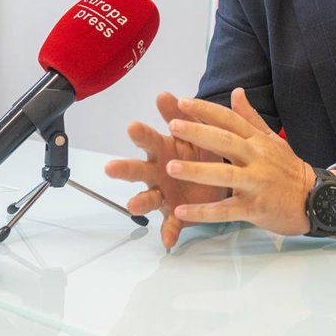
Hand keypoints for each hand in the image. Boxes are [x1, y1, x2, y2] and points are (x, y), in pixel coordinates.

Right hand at [105, 92, 228, 248]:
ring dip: (139, 201)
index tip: (132, 127)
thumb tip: (163, 94)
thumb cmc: (201, 151)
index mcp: (165, 149)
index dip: (141, 135)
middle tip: (112, 167)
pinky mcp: (176, 214)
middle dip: (125, 168)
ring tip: (133, 205)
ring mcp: (165, 193)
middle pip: (138, 169)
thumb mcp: (195, 130)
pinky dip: (169, 232)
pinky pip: (171, 225)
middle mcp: (159, 171)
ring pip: (147, 198)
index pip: (150, 140)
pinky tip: (168, 240)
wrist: (222, 178)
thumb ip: (181, 114)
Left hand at [165, 88, 335, 237]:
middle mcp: (257, 158)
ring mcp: (257, 183)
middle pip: (225, 142)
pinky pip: (226, 211)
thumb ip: (250, 117)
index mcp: (258, 141)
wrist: (317, 200)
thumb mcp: (272, 140)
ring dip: (197, 171)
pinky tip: (180, 212)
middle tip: (172, 124)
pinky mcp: (255, 208)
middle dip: (198, 132)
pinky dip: (203, 212)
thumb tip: (237, 91)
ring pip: (224, 175)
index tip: (181, 101)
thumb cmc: (289, 169)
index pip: (229, 120)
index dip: (206, 110)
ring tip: (170, 167)